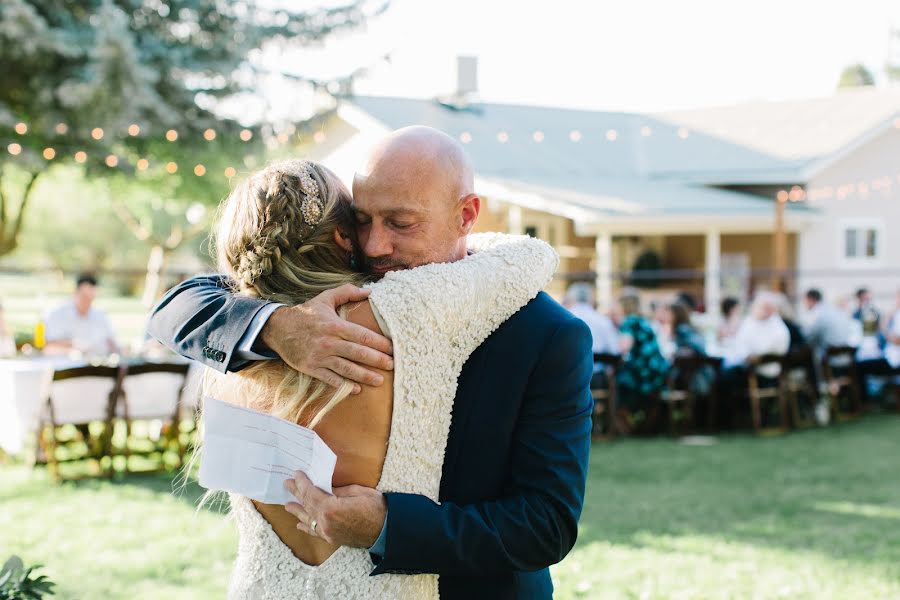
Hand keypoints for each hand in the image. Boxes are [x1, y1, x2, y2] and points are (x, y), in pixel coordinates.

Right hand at [260, 284, 392, 392]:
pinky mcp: (311, 368)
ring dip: (365, 376)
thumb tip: (369, 292)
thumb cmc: (305, 313)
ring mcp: (320, 357)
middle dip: (378, 360)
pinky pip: (330, 379)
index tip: (393, 348)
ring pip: (347, 369)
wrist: (277, 328)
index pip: (363, 335)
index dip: (379, 343)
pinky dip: (344, 385)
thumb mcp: (325, 298)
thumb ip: (347, 292)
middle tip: (393, 365)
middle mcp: (329, 342)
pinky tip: (356, 389)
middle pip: (358, 353)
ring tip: (379, 381)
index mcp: (335, 325)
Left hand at [283, 472, 386, 547]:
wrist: (387, 531)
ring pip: (308, 520)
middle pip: (307, 505)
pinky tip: (300, 525)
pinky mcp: (333, 539)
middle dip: (297, 493)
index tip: (296, 474)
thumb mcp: (357, 492)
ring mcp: (328, 533)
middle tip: (287, 484)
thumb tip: (325, 489)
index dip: (302, 483)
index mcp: (330, 508)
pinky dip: (307, 528)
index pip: (311, 493)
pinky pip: (315, 533)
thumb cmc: (376, 509)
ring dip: (297, 511)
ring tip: (288, 504)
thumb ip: (337, 491)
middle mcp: (325, 522)